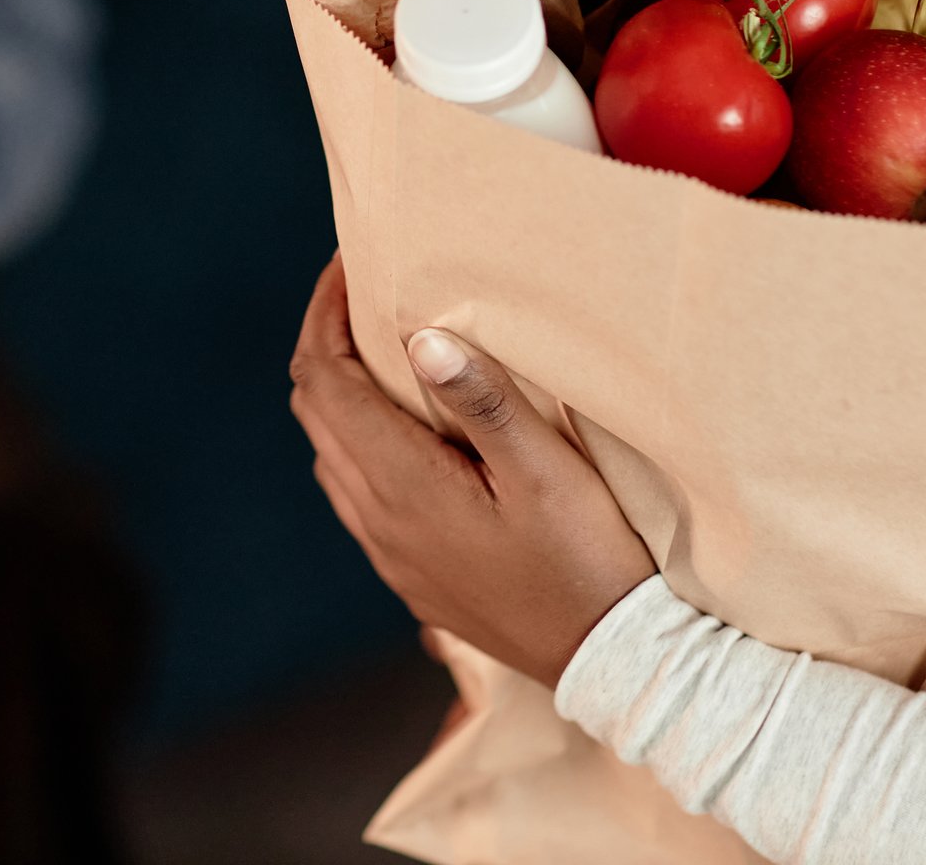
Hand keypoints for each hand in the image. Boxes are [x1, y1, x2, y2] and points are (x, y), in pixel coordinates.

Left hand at [288, 255, 655, 687]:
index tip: (348, 263)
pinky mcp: (409, 574)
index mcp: (402, 484)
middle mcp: (378, 519)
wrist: (610, 661)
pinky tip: (401, 426)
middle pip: (314, 411)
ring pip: (328, 452)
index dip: (323, 314)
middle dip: (324, 341)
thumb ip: (483, 402)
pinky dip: (356, 439)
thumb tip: (422, 338)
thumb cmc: (589, 560)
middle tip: (359, 290)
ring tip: (378, 346)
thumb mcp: (549, 471)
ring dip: (338, 393)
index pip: (323, 380)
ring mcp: (389, 552)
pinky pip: (353, 491)